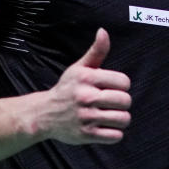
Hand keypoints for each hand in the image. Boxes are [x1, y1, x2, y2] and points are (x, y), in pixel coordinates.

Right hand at [43, 28, 131, 143]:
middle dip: (122, 103)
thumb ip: (96, 51)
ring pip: (123, 119)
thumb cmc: (67, 89)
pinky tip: (106, 127)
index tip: (112, 88)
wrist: (44, 114)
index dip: (122, 85)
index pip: (124, 82)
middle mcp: (86, 97)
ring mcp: (86, 118)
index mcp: (87, 78)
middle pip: (125, 101)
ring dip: (121, 119)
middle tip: (112, 103)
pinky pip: (115, 136)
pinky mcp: (86, 135)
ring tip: (111, 115)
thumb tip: (104, 32)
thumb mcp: (79, 68)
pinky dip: (114, 133)